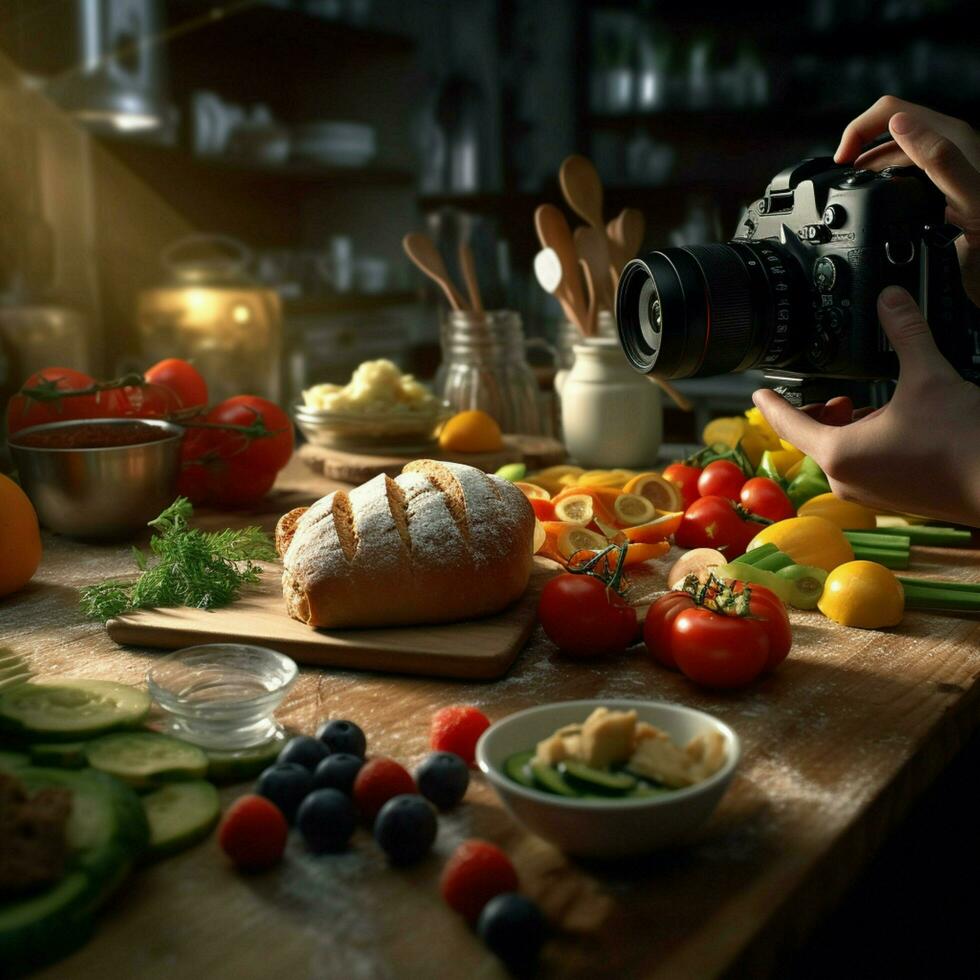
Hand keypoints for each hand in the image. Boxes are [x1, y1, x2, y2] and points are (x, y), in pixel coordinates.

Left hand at [753, 287, 979, 525]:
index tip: (758, 393)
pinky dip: (870, 443)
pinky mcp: (891, 499)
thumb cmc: (962, 442)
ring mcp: (867, 494)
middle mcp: (845, 481)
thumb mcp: (929, 376)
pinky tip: (898, 427)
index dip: (772, 404)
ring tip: (879, 406)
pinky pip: (864, 466)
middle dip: (826, 410)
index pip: (788, 424)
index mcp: (839, 454)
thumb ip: (905, 333)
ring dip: (852, 426)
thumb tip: (891, 298)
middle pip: (816, 437)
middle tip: (846, 393)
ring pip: (842, 451)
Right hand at [835, 96, 979, 304]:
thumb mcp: (969, 198)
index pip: (890, 112)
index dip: (858, 132)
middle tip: (844, 179)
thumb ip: (938, 158)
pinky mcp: (938, 183)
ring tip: (855, 189)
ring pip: (893, 150)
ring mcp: (943, 164)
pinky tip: (878, 201)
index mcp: (952, 137)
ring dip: (868, 165)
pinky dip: (882, 180)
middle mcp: (947, 144)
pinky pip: (902, 170)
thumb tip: (898, 124)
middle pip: (887, 127)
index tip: (842, 165)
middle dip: (859, 148)